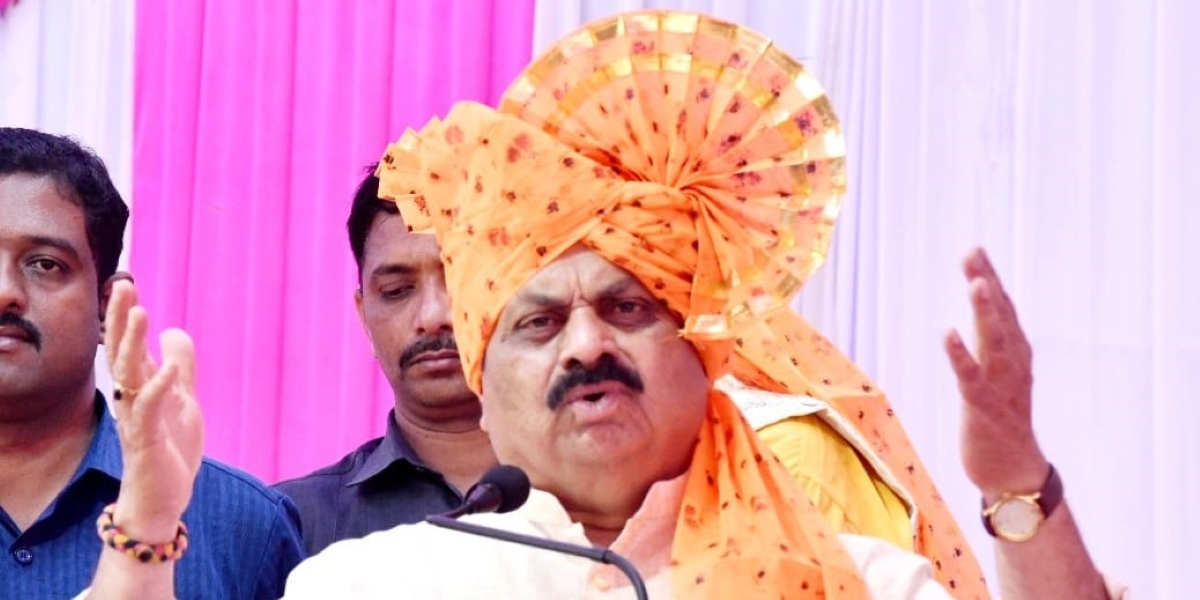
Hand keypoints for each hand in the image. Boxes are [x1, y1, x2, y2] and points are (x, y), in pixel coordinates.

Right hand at [104, 280, 203, 540]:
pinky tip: (168, 370)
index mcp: (139, 387)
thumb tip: (174, 330)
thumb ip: (181, 365)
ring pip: (129, 375)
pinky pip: (149, 410)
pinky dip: (159, 388)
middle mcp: (132, 398)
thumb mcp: (182, 399)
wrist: (163, 497)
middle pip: (121, 351)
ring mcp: (137, 418)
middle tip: (122, 286)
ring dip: (134, 344)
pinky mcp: (146, 440)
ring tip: (141, 314)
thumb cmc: (169, 447)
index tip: (125, 283)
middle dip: (121, 319)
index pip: (128, 344)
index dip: (125, 316)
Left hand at [944, 248, 1048, 500]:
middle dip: (986, 283)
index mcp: (1016, 356)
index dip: (991, 280)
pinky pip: (971, 378)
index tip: (976, 250)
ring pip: (993, 342)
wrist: (1014, 472)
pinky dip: (960, 355)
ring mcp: (1001, 387)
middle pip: (1000, 317)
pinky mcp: (983, 408)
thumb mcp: (999, 376)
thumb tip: (984, 312)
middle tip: (974, 252)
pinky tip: (948, 332)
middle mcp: (1013, 366)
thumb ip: (992, 344)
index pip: (1004, 310)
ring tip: (975, 282)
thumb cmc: (1001, 421)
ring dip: (985, 312)